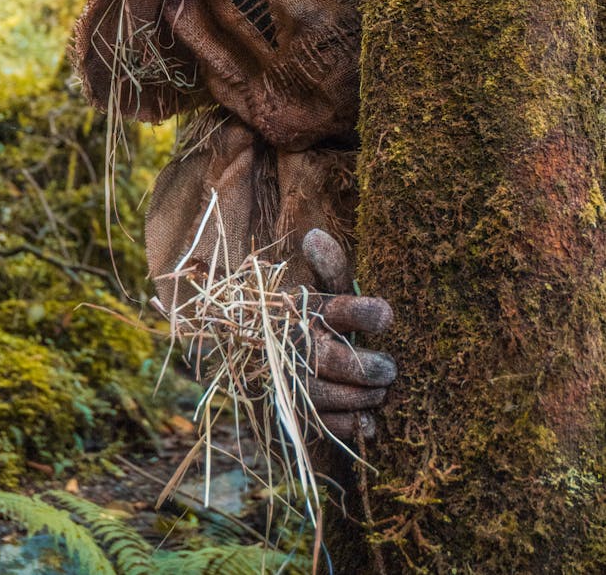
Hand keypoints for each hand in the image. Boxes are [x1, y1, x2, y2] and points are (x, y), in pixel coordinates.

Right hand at [301, 229, 395, 442]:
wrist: (270, 360)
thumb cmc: (313, 320)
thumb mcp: (323, 292)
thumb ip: (330, 268)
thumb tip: (315, 235)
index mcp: (305, 309)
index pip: (336, 309)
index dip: (363, 313)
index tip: (387, 317)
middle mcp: (293, 344)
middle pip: (331, 359)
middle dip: (367, 367)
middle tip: (390, 368)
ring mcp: (290, 380)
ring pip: (327, 394)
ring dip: (361, 396)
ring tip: (381, 391)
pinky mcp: (292, 412)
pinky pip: (321, 423)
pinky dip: (348, 424)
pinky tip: (367, 420)